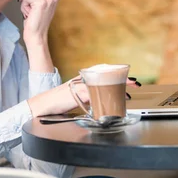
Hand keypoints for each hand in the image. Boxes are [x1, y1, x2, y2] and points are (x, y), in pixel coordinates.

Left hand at [19, 0, 57, 44]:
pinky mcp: (41, 2)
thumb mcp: (38, 5)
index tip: (34, 8)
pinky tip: (30, 15)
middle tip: (33, 12)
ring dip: (25, 5)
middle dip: (28, 1)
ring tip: (32, 14)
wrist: (36, 36)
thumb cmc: (35, 22)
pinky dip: (24, 7)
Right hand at [27, 76, 141, 116]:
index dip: (116, 74)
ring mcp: (81, 86)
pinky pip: (94, 94)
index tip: (129, 79)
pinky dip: (103, 96)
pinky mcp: (78, 94)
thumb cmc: (58, 101)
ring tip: (128, 89)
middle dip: (121, 78)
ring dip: (116, 86)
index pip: (102, 73)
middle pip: (105, 75)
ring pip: (102, 83)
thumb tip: (101, 101)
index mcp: (83, 78)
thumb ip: (88, 97)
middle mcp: (83, 79)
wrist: (43, 104)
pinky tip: (111, 100)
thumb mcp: (76, 97)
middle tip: (134, 82)